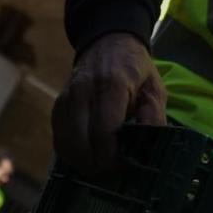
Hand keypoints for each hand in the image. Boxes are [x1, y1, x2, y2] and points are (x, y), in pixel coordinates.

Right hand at [51, 32, 166, 177]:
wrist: (108, 43)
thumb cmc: (136, 69)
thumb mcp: (154, 88)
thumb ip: (153, 117)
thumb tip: (146, 148)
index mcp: (111, 85)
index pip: (103, 132)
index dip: (112, 157)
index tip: (124, 165)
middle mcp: (83, 92)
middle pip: (80, 144)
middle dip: (96, 165)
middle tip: (113, 170)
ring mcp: (67, 99)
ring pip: (65, 145)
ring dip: (82, 162)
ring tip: (101, 165)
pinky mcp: (58, 105)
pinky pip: (59, 138)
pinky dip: (71, 153)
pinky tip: (87, 155)